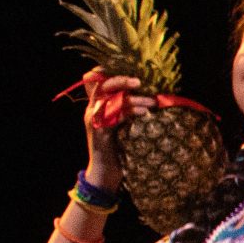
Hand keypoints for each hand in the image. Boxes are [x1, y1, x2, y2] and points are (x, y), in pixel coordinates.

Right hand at [80, 70, 141, 189]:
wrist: (105, 173)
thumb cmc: (119, 149)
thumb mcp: (124, 125)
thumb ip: (129, 109)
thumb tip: (151, 95)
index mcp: (97, 105)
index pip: (93, 79)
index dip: (106, 70)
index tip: (129, 69)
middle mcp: (92, 109)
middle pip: (101, 84)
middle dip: (121, 79)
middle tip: (140, 81)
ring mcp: (94, 120)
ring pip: (110, 99)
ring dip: (133, 98)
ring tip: (152, 102)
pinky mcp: (99, 132)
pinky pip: (114, 116)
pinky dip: (130, 112)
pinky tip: (144, 113)